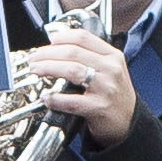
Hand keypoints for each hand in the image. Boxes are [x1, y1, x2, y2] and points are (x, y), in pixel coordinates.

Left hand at [22, 30, 138, 149]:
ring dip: (48, 69)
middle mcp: (110, 69)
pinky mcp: (99, 107)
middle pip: (73, 52)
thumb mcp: (110, 69)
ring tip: (36, 71)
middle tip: (34, 59)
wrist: (128, 122)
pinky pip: (71, 101)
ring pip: (71, 70)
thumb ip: (90, 57)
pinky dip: (55, 98)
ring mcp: (106, 88)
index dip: (61, 38)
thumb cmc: (114, 95)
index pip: (83, 38)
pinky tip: (46, 97)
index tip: (47, 42)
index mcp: (112, 56)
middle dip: (47, 54)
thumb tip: (57, 48)